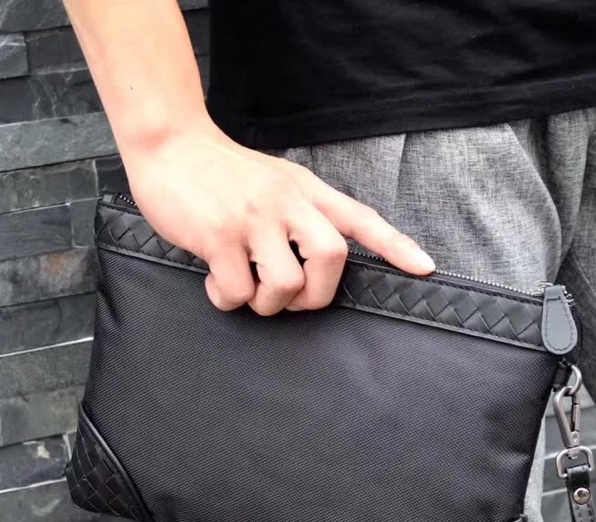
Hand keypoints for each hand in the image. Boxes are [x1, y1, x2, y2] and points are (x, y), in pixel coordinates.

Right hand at [119, 122, 435, 315]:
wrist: (170, 143)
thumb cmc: (222, 171)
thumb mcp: (275, 180)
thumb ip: (300, 212)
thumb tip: (311, 263)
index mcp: (306, 191)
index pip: (361, 219)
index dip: (396, 246)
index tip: (425, 268)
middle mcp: (287, 203)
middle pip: (331, 260)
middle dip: (315, 297)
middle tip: (290, 300)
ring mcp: (254, 219)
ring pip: (286, 284)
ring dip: (267, 304)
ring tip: (247, 290)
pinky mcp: (219, 236)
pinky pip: (238, 291)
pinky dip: (228, 299)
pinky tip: (216, 284)